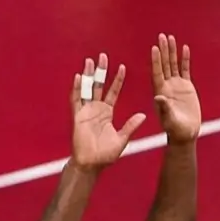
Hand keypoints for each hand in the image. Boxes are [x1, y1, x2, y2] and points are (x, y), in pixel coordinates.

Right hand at [70, 54, 144, 168]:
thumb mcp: (122, 138)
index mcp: (107, 113)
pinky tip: (78, 77)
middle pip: (98, 85)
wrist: (92, 164)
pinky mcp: (77, 117)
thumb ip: (131, 126)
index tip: (122, 68)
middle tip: (103, 56)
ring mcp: (85, 111)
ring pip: (86, 88)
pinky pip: (76, 100)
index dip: (117, 80)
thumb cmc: (106, 155)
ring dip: (87, 75)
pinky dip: (77, 89)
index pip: (113, 92)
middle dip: (101, 71)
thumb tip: (143, 115)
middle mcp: (96, 109)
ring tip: (89, 61)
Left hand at [150, 34, 199, 143]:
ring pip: (173, 64)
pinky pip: (184, 70)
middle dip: (163, 50)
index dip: (156, 60)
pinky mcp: (186, 87)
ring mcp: (176, 85)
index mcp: (160, 92)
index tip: (155, 48)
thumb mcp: (169, 120)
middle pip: (164, 64)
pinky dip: (184, 59)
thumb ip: (164, 109)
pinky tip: (184, 48)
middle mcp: (166, 86)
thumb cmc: (175, 130)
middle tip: (161, 36)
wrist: (185, 134)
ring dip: (172, 51)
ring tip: (170, 37)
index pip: (157, 73)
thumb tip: (159, 97)